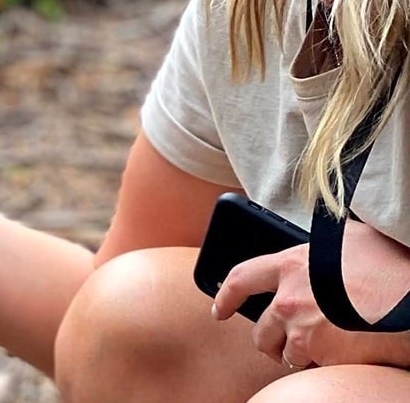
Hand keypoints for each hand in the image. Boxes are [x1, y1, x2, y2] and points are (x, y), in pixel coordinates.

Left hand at [213, 220, 409, 368]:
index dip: (226, 296)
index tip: (220, 309)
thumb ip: (323, 250)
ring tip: (321, 348)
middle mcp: (289, 297)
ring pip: (285, 353)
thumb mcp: (350, 242)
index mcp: (291, 264)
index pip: (242, 278)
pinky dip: (322, 366)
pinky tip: (342, 355)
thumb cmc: (390, 265)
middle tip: (281, 344)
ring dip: (298, 355)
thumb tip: (322, 250)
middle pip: (261, 329)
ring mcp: (302, 328)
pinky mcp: (319, 354)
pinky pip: (311, 368)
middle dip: (269, 340)